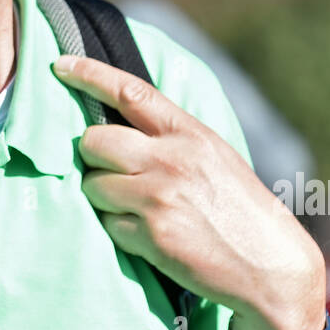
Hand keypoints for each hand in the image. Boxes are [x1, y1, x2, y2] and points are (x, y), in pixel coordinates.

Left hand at [52, 53, 326, 329]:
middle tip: (111, 171)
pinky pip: (107, 223)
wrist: (269, 264)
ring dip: (103, 197)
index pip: (129, 91)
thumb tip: (116, 120)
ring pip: (92, 184)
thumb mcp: (212, 154)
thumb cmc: (237, 207)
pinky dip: (119, 230)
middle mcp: (171, 158)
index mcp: (188, 133)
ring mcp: (159, 196)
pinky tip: (147, 235)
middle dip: (92, 156)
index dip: (89, 73)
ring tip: (135, 208)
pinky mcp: (152, 235)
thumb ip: (169, 136)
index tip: (60, 64)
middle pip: (93, 140)